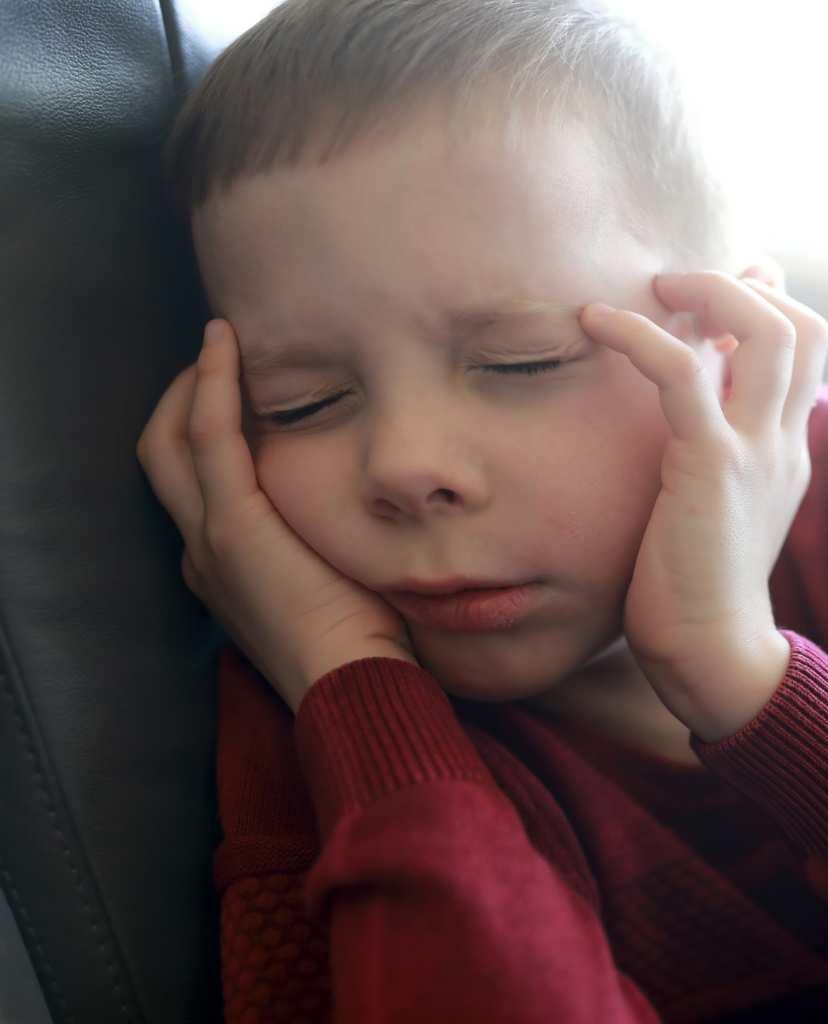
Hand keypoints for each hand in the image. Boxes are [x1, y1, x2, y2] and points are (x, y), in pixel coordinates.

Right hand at [136, 319, 417, 713]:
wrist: (353, 685)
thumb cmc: (361, 640)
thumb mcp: (330, 577)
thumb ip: (321, 534)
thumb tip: (362, 491)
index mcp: (223, 565)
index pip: (193, 481)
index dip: (201, 427)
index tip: (234, 387)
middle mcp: (200, 550)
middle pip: (162, 454)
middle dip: (183, 399)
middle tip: (219, 356)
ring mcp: (209, 539)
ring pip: (171, 440)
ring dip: (194, 384)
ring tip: (223, 342)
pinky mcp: (233, 527)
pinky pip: (209, 438)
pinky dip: (212, 387)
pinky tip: (225, 343)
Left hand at [577, 268, 827, 735]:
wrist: (708, 652)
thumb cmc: (694, 584)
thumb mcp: (717, 507)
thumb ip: (713, 452)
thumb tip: (680, 413)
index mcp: (787, 450)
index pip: (806, 349)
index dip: (767, 303)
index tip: (713, 292)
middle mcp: (784, 442)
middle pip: (801, 327)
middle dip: (744, 285)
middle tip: (679, 281)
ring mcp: (756, 452)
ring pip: (765, 332)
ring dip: (708, 291)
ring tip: (652, 286)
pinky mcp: (711, 467)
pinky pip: (682, 374)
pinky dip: (638, 336)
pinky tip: (593, 323)